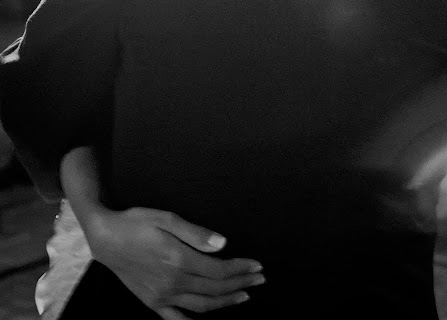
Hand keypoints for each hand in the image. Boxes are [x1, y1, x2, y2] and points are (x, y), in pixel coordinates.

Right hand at [85, 207, 264, 317]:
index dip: (241, 269)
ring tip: (244, 296)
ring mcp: (162, 296)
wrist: (105, 237)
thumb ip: (196, 233)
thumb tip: (223, 244)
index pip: (219, 271)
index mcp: (179, 260)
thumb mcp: (166, 218)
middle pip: (215, 289)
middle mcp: (172, 283)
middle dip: (241, 284)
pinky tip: (207, 317)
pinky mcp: (152, 302)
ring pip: (202, 306)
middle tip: (259, 279)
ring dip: (226, 303)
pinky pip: (178, 319)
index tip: (258, 266)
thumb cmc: (136, 222)